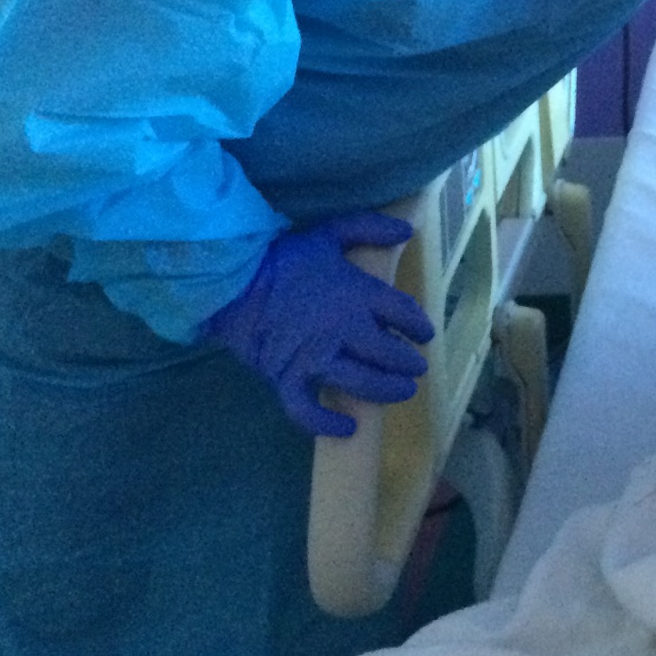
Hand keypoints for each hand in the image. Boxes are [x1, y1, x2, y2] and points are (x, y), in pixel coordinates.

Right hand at [203, 212, 433, 437]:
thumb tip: (407, 230)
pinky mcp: (286, 377)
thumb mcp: (329, 233)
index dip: (418, 326)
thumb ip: (369, 227)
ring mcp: (314, 357)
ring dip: (386, 390)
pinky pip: (308, 409)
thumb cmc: (283, 258)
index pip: (402, 313)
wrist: (231, 281)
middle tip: (416, 368)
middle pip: (387, 352)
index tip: (424, 335)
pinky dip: (327, 423)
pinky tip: (348, 428)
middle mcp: (342, 329)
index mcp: (357, 293)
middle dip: (408, 362)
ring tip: (403, 391)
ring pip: (361, 382)